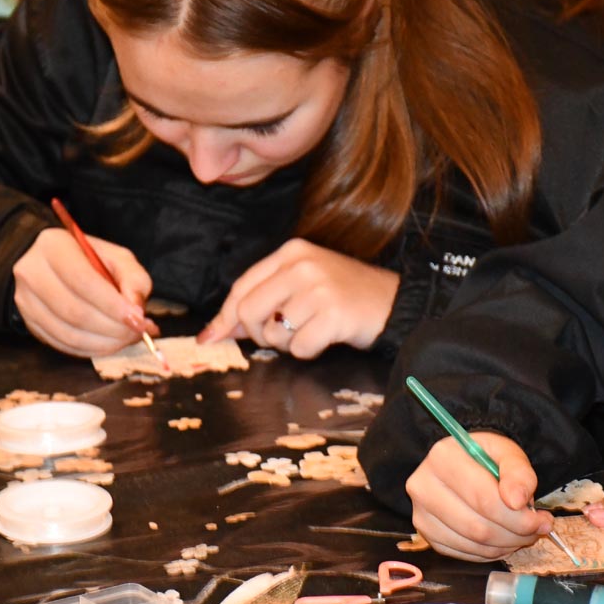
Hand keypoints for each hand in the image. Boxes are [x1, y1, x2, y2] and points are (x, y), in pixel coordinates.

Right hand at [12, 228, 158, 356]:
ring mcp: (26, 300)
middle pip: (75, 312)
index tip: (138, 319)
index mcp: (54, 246)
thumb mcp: (117, 257)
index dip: (113, 305)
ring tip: (127, 338)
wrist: (53, 262)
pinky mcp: (29, 322)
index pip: (83, 281)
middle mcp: (32, 273)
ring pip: (68, 334)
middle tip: (137, 331)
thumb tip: (136, 311)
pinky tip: (109, 343)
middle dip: (113, 328)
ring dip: (104, 343)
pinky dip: (90, 350)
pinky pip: (62, 344)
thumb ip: (133, 279)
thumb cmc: (89, 258)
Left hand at [198, 238, 398, 358]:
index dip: (224, 317)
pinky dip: (309, 351)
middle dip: (258, 333)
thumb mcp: (302, 284)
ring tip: (311, 330)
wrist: (393, 301)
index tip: (210, 338)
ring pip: (274, 333)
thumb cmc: (343, 296)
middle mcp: (302, 265)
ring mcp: (319, 288)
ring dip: (288, 344)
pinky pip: (299, 348)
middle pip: (248, 311)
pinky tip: (326, 337)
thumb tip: (219, 329)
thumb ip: (264, 299)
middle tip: (280, 336)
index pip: (241, 287)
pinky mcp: (334, 314)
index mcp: (291, 252)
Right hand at [405, 432, 552, 561]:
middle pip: (478, 527)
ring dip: (505, 545)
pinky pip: (462, 554)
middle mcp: (423, 486)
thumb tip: (518, 502)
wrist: (462, 462)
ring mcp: (421, 513)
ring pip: (472, 543)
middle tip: (537, 530)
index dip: (519, 518)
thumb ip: (518, 473)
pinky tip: (501, 539)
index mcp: (443, 457)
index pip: (484, 499)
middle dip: (516, 534)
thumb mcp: (507, 453)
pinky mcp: (425, 533)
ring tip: (521, 533)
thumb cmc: (485, 456)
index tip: (542, 521)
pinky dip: (489, 552)